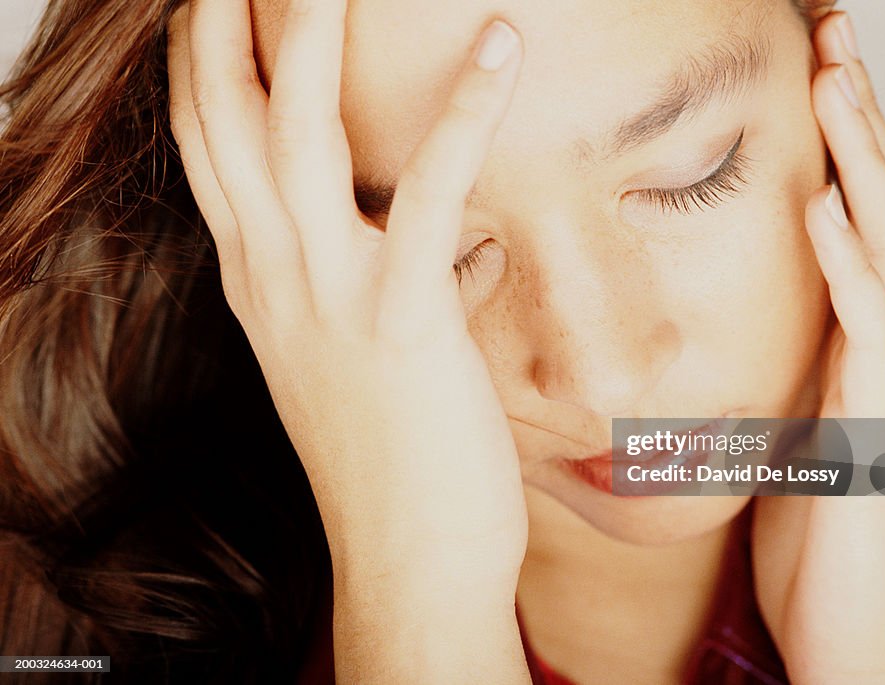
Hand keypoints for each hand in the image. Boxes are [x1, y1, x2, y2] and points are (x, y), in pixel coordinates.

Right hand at [167, 1, 528, 680]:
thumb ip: (379, 286)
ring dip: (313, 29)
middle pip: (225, 115)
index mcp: (258, 282)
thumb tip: (450, 237)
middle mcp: (272, 278)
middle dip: (227, 18)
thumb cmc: (394, 460)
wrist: (411, 560)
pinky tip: (500, 45)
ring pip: (296, 131)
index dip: (201, 59)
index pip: (204, 144)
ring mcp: (326, 298)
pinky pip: (430, 194)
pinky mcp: (401, 321)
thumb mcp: (356, 359)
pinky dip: (465, 111)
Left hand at [751, 12, 884, 684]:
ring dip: (862, 162)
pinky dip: (849, 266)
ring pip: (884, 249)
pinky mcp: (875, 428)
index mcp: (849, 347)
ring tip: (836, 79)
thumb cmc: (814, 548)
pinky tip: (827, 206)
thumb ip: (768, 381)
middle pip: (876, 210)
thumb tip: (720, 347)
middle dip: (856, 120)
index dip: (833, 145)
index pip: (848, 220)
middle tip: (830, 33)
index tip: (805, 70)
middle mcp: (877, 351)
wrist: (855, 639)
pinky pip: (866, 333)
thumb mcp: (781, 442)